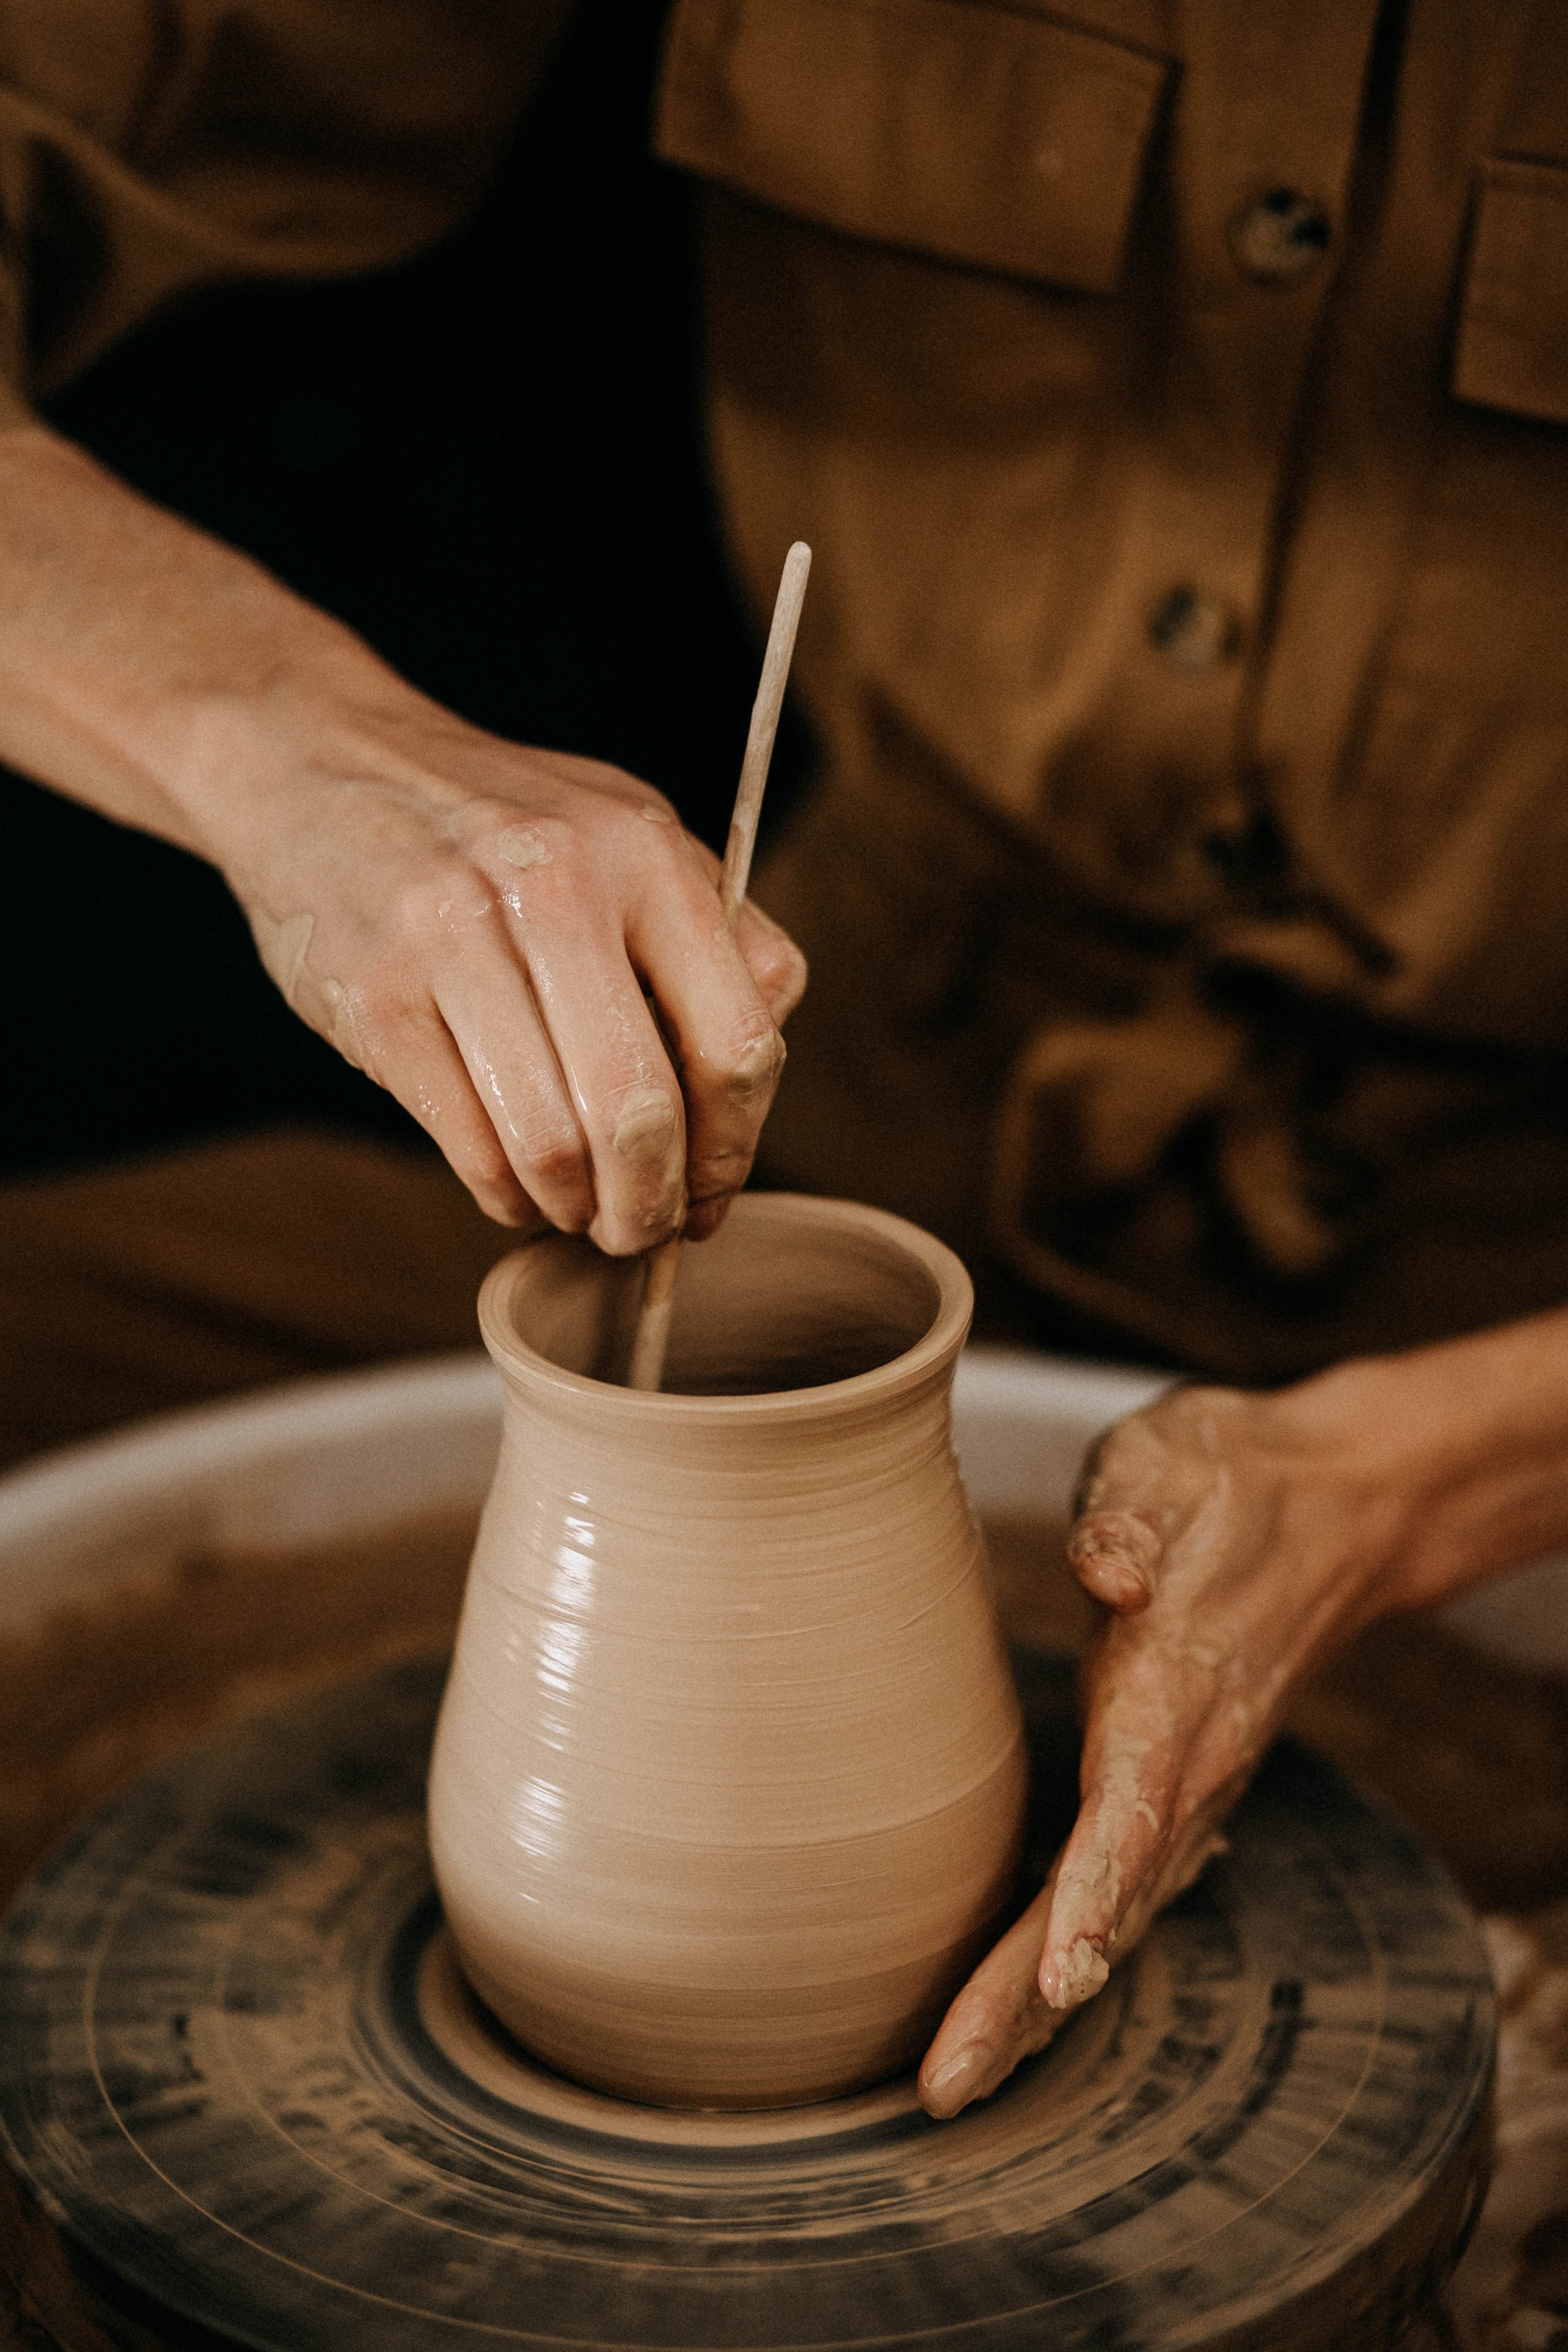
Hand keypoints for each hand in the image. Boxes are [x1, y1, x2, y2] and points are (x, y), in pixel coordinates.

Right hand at [225, 703, 805, 1248]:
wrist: (316, 759)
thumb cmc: (498, 825)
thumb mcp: (627, 837)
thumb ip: (714, 942)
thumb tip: (747, 1102)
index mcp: (644, 854)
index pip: (738, 1042)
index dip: (733, 1148)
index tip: (712, 1195)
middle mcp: (555, 886)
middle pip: (642, 1112)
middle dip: (650, 1205)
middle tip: (641, 1231)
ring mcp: (454, 938)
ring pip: (551, 1143)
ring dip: (573, 1208)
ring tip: (573, 1209)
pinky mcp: (376, 994)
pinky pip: (467, 1142)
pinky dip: (502, 1192)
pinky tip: (512, 1184)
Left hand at [919, 1374, 1431, 2118]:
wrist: (1327, 1504)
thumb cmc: (1223, 1477)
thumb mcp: (1173, 1462)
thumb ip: (1134, 1515)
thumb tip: (1107, 1569)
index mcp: (1176, 1684)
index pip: (1135, 1805)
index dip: (1097, 1891)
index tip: (1060, 1976)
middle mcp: (1186, 1755)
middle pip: (1108, 1897)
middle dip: (1026, 1997)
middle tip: (945, 2085)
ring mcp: (1186, 1780)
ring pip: (1110, 1909)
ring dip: (1033, 1999)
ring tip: (957, 2079)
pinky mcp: (1171, 1781)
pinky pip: (1116, 1884)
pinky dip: (1066, 1953)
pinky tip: (1013, 2009)